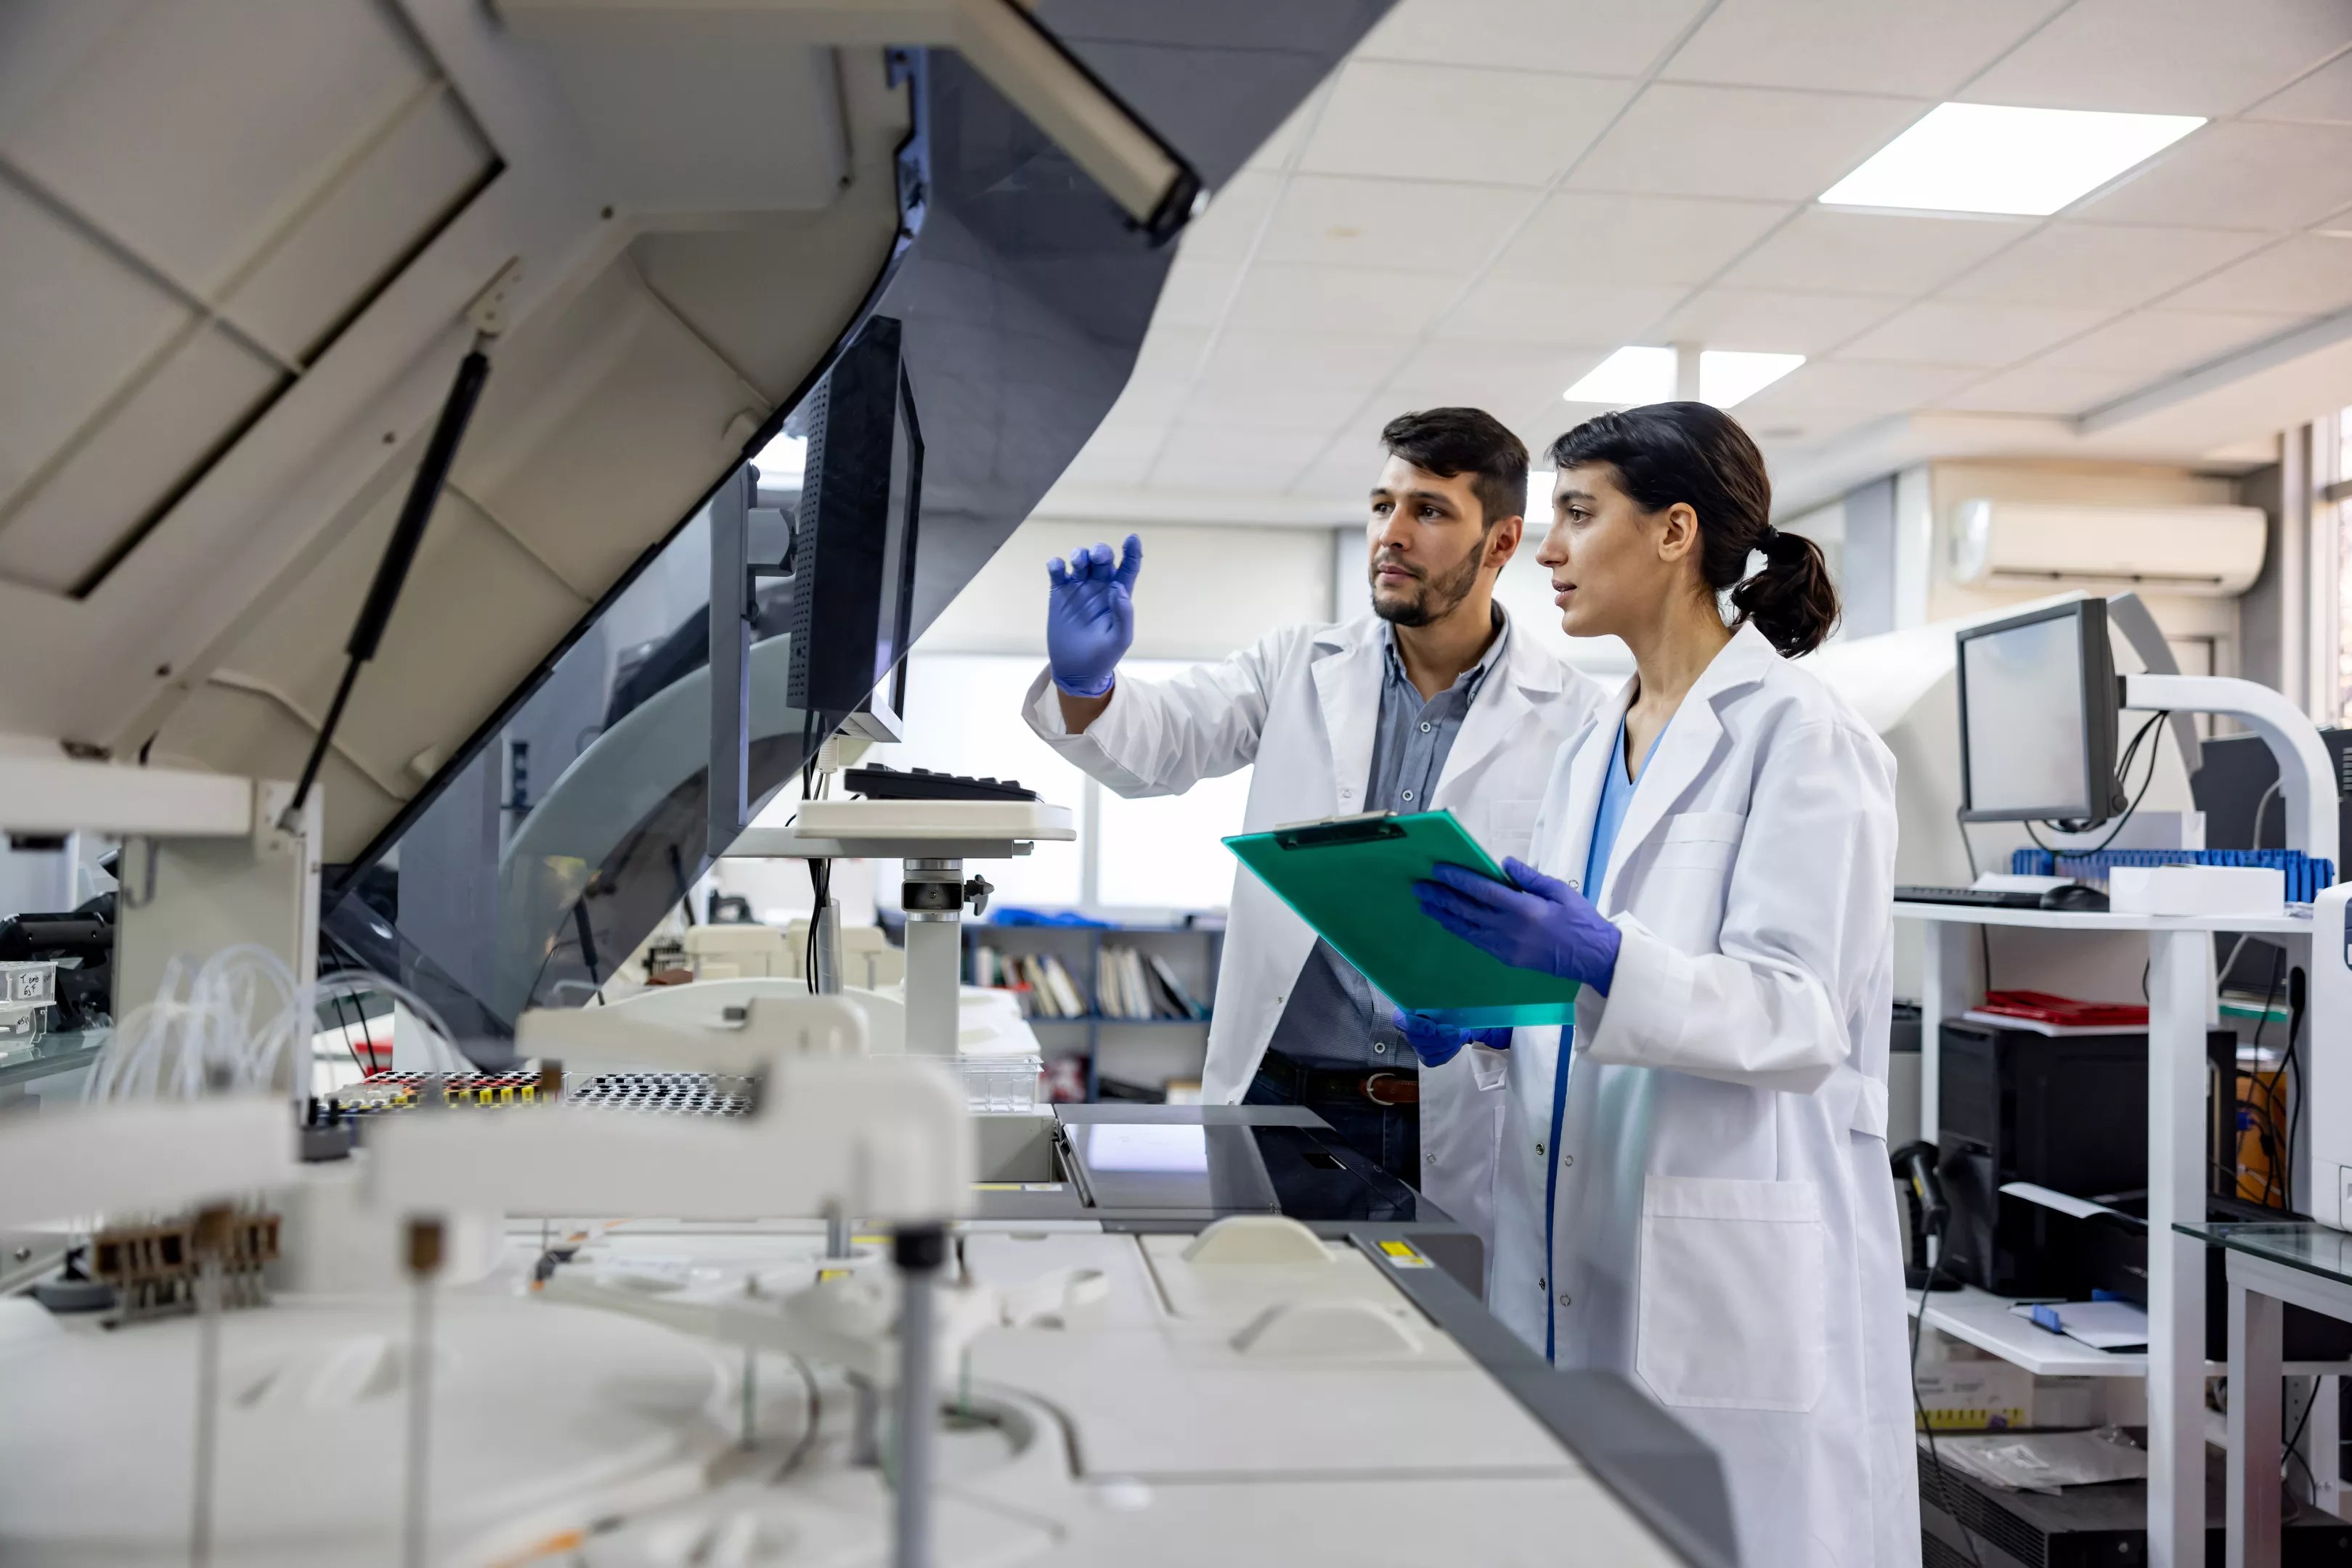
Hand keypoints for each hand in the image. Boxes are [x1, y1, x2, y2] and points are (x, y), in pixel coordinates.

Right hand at [1046, 535, 1141, 695]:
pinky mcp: (1059, 593)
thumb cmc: (1103, 656)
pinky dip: (1056, 564)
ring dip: (1080, 555)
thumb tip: (1120, 589)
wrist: (1075, 670)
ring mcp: (1078, 588)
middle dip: (1100, 551)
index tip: (1132, 539)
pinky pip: (1057, 570)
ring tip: (1078, 564)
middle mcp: (1100, 586)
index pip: (1129, 568)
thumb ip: (1124, 615)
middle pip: (1102, 558)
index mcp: (1119, 595)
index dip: (1132, 552)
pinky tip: (1057, 568)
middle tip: (1097, 557)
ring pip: (1080, 559)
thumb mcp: (1119, 640)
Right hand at [1390, 1007, 1511, 1068]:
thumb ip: (1446, 996)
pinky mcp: (1425, 1055)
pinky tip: (1456, 1043)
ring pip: (1424, 1051)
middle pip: (1414, 1039)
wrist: (1466, 1015)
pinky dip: (1447, 1052)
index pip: (1400, 1020)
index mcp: (1410, 1007)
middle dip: (1438, 1037)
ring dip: (1445, 1044)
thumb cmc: (1456, 1002)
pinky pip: (1432, 1059)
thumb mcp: (1452, 996)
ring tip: (1459, 1034)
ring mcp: (1416, 1042)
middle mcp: (1409, 1026)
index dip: (1414, 1026)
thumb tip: (1449, 990)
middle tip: (1456, 1030)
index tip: (1432, 1027)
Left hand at [1414, 857, 1620, 994]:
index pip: (1481, 890)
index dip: (1456, 879)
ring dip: (1444, 916)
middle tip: (1419, 887)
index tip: (1438, 869)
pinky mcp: (1507, 959)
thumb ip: (1529, 877)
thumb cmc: (1581, 920)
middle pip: (1466, 910)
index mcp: (1523, 909)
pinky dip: (1460, 930)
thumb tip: (1504, 863)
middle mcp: (1508, 929)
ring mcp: (1505, 947)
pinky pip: (1476, 942)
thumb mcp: (1560, 890)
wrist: (1594, 958)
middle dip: (1440, 897)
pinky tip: (1450, 923)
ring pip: (1466, 929)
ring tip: (1426, 905)